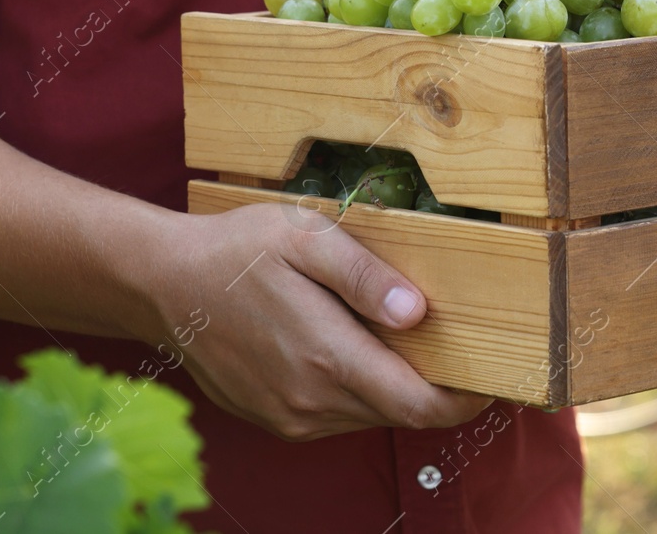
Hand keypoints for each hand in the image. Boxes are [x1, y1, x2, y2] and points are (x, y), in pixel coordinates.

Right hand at [149, 202, 492, 440]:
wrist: (160, 283)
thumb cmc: (235, 250)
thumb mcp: (305, 238)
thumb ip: (364, 276)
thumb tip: (418, 313)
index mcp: (328, 359)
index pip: (421, 406)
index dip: (468, 399)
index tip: (496, 375)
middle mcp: (311, 402)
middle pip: (402, 413)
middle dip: (438, 386)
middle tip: (459, 344)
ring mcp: (290, 417)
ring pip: (370, 415)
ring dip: (396, 386)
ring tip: (401, 335)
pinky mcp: (275, 419)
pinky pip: (337, 414)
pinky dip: (359, 389)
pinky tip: (351, 345)